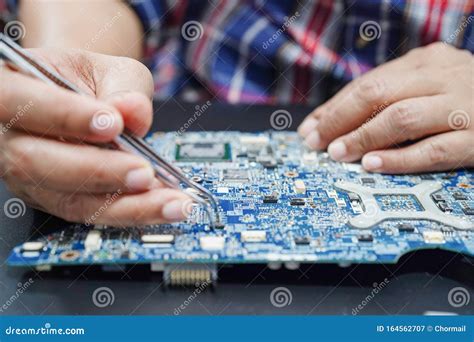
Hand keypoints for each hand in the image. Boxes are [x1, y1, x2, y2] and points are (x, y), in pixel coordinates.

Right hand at [0, 48, 188, 225]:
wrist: (80, 100)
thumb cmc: (85, 81)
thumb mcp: (106, 68)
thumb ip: (122, 85)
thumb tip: (133, 112)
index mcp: (8, 87)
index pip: (16, 101)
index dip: (64, 116)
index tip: (112, 123)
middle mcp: (8, 137)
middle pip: (35, 163)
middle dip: (98, 171)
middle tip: (144, 172)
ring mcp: (26, 174)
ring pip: (66, 199)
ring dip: (124, 204)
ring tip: (169, 201)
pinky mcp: (52, 199)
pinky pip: (88, 213)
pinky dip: (129, 211)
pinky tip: (162, 205)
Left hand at [298, 42, 473, 172]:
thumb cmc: (466, 99)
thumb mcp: (431, 84)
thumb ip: (393, 95)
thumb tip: (337, 120)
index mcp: (427, 62)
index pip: (368, 84)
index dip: (335, 108)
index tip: (311, 128)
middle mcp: (443, 78)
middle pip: (378, 95)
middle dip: (339, 119)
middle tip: (315, 141)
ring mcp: (461, 108)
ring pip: (401, 119)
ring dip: (363, 137)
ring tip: (337, 153)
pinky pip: (433, 150)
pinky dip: (400, 158)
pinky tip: (373, 164)